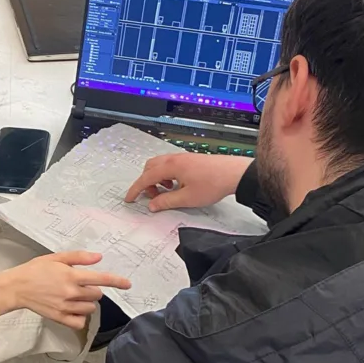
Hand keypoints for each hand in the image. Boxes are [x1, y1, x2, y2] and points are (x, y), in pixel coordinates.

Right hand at [0, 251, 133, 330]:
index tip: (128, 284)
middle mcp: (70, 292)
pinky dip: (81, 317)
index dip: (116, 281)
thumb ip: (79, 257)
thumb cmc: (35, 270)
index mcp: (71, 275)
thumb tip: (99, 257)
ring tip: (75, 296)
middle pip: (97, 295)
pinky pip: (80, 322)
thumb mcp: (56, 258)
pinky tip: (74, 309)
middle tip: (81, 285)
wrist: (16, 287)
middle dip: (94, 290)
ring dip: (88, 303)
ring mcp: (65, 306)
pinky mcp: (59, 318)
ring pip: (90, 308)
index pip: (100, 279)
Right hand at [124, 152, 250, 211]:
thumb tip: (153, 205)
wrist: (234, 173)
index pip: (146, 177)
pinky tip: (178, 186)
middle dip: (146, 182)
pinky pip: (171, 165)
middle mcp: (175, 158)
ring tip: (167, 192)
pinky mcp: (191, 160)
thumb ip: (167, 201)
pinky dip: (167, 175)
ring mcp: (183, 158)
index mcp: (171, 166)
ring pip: (161, 166)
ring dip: (158, 179)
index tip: (130, 198)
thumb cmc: (213, 184)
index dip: (136, 189)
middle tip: (152, 196)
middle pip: (150, 167)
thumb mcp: (187, 198)